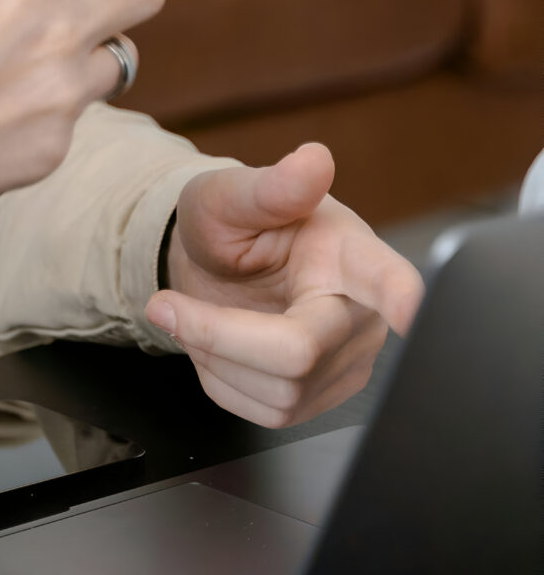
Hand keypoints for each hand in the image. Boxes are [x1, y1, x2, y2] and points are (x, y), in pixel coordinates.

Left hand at [145, 144, 422, 424]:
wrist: (216, 267)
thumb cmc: (231, 223)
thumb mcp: (230, 195)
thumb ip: (269, 186)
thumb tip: (312, 160)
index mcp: (353, 255)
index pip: (390, 282)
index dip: (402, 301)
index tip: (408, 313)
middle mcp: (363, 315)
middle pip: (299, 354)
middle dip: (218, 334)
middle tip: (165, 305)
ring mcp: (347, 363)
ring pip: (280, 393)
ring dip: (214, 357)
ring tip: (201, 316)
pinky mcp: (322, 398)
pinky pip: (266, 414)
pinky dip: (222, 381)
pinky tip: (221, 345)